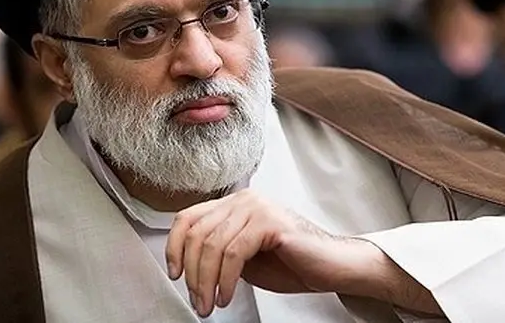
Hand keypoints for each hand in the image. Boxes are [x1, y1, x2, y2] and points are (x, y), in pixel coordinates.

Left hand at [165, 189, 384, 317]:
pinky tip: (228, 295)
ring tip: (210, 304)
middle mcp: (244, 199)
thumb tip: (187, 266)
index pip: (189, 217)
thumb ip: (218, 252)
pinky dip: (226, 279)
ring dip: (206, 281)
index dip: (174, 246)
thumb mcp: (243, 257)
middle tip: (198, 301)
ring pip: (213, 244)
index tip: (175, 274)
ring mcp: (257, 207)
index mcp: (234, 203)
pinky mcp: (269, 222)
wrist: (330, 266)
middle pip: (198, 233)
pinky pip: (234, 252)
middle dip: (192, 273)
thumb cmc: (291, 262)